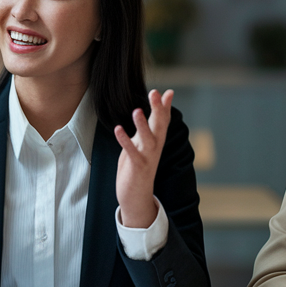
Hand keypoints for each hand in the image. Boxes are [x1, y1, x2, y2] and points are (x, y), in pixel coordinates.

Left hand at [114, 89, 172, 227]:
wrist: (137, 195)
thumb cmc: (139, 164)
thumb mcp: (144, 142)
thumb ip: (150, 125)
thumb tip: (154, 114)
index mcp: (157, 140)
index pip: (163, 121)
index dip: (165, 106)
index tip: (168, 92)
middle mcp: (155, 147)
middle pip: (159, 126)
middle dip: (158, 110)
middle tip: (155, 92)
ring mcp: (147, 157)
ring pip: (148, 139)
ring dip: (142, 125)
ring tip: (136, 110)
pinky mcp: (137, 167)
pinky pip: (131, 152)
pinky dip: (125, 141)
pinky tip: (118, 129)